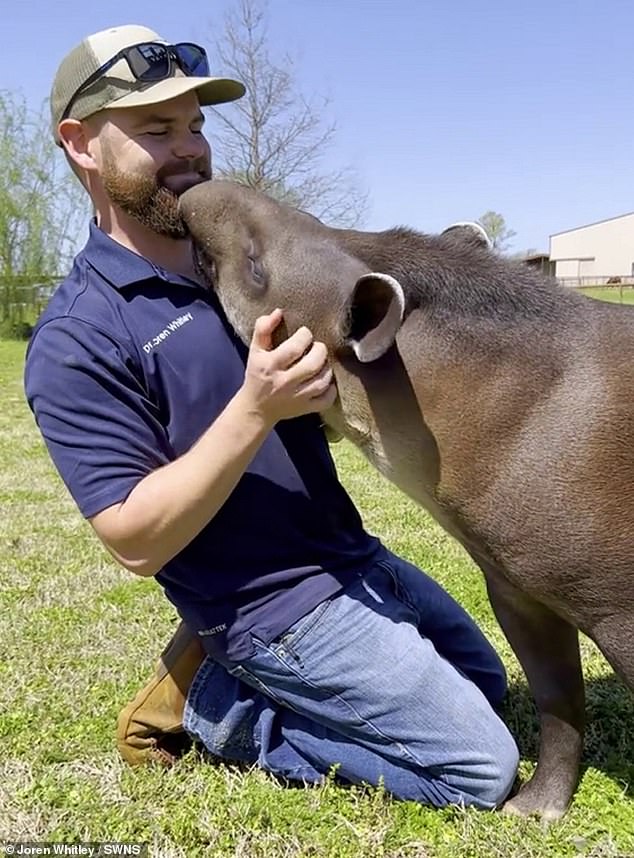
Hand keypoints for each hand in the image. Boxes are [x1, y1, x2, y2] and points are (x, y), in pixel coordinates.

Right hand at [239, 309, 336, 424]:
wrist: (256, 408)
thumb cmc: (257, 374)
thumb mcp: (255, 350)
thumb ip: (263, 328)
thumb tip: (278, 312)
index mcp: (270, 365)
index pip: (295, 347)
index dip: (305, 336)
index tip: (305, 334)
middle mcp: (284, 382)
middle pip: (313, 364)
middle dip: (320, 350)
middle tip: (317, 347)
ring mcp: (296, 397)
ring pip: (322, 381)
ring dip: (327, 368)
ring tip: (322, 362)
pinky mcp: (305, 408)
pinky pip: (325, 400)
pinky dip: (330, 389)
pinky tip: (326, 381)